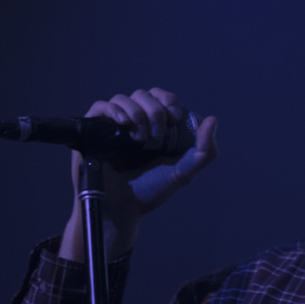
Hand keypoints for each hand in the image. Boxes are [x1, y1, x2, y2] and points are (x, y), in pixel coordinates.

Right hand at [59, 88, 217, 261]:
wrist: (122, 209)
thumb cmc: (150, 191)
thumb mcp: (183, 172)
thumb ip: (204, 151)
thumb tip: (211, 120)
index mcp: (154, 127)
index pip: (161, 97)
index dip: (169, 100)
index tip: (175, 118)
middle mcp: (133, 123)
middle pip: (143, 95)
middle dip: (155, 111)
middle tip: (157, 137)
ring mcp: (112, 127)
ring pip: (123, 99)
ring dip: (137, 114)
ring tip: (140, 139)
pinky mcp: (93, 132)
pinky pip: (101, 107)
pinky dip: (114, 110)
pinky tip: (125, 125)